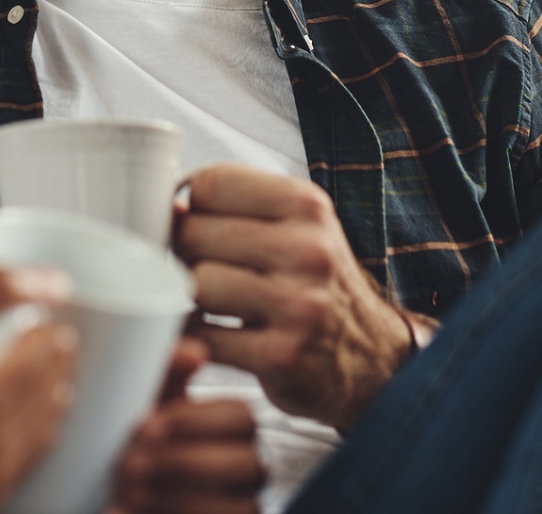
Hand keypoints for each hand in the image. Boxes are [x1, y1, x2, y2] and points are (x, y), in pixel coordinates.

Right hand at [0, 268, 76, 511]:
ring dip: (38, 393)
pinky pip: (22, 457)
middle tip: (20, 331)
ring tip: (3, 361)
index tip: (31, 311)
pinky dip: (21, 427)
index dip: (47, 327)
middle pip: (53, 396)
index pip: (48, 359)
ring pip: (44, 429)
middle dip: (46, 360)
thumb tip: (59, 283)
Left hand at [110, 338, 262, 513]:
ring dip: (179, 497)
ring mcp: (235, 503)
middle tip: (134, 461)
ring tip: (131, 490)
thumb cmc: (126, 446)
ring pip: (240, 505)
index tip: (146, 424)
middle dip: (186, 461)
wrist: (100, 495)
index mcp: (227, 429)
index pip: (240, 416)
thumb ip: (164, 373)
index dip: (195, 419)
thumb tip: (193, 352)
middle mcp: (240, 469)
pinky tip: (132, 510)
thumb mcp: (141, 406)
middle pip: (249, 462)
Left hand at [174, 164, 424, 430]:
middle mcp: (309, 250)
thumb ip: (238, 206)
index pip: (212, 183)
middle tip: (203, 266)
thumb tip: (167, 204)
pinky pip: (204, 337)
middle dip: (185, 253)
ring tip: (214, 302)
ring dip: (193, 298)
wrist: (374, 357)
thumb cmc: (318, 284)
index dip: (193, 205)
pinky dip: (197, 337)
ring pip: (197, 284)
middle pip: (195, 234)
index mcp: (307, 206)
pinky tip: (216, 333)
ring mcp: (298, 306)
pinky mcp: (283, 357)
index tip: (200, 223)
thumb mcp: (298, 226)